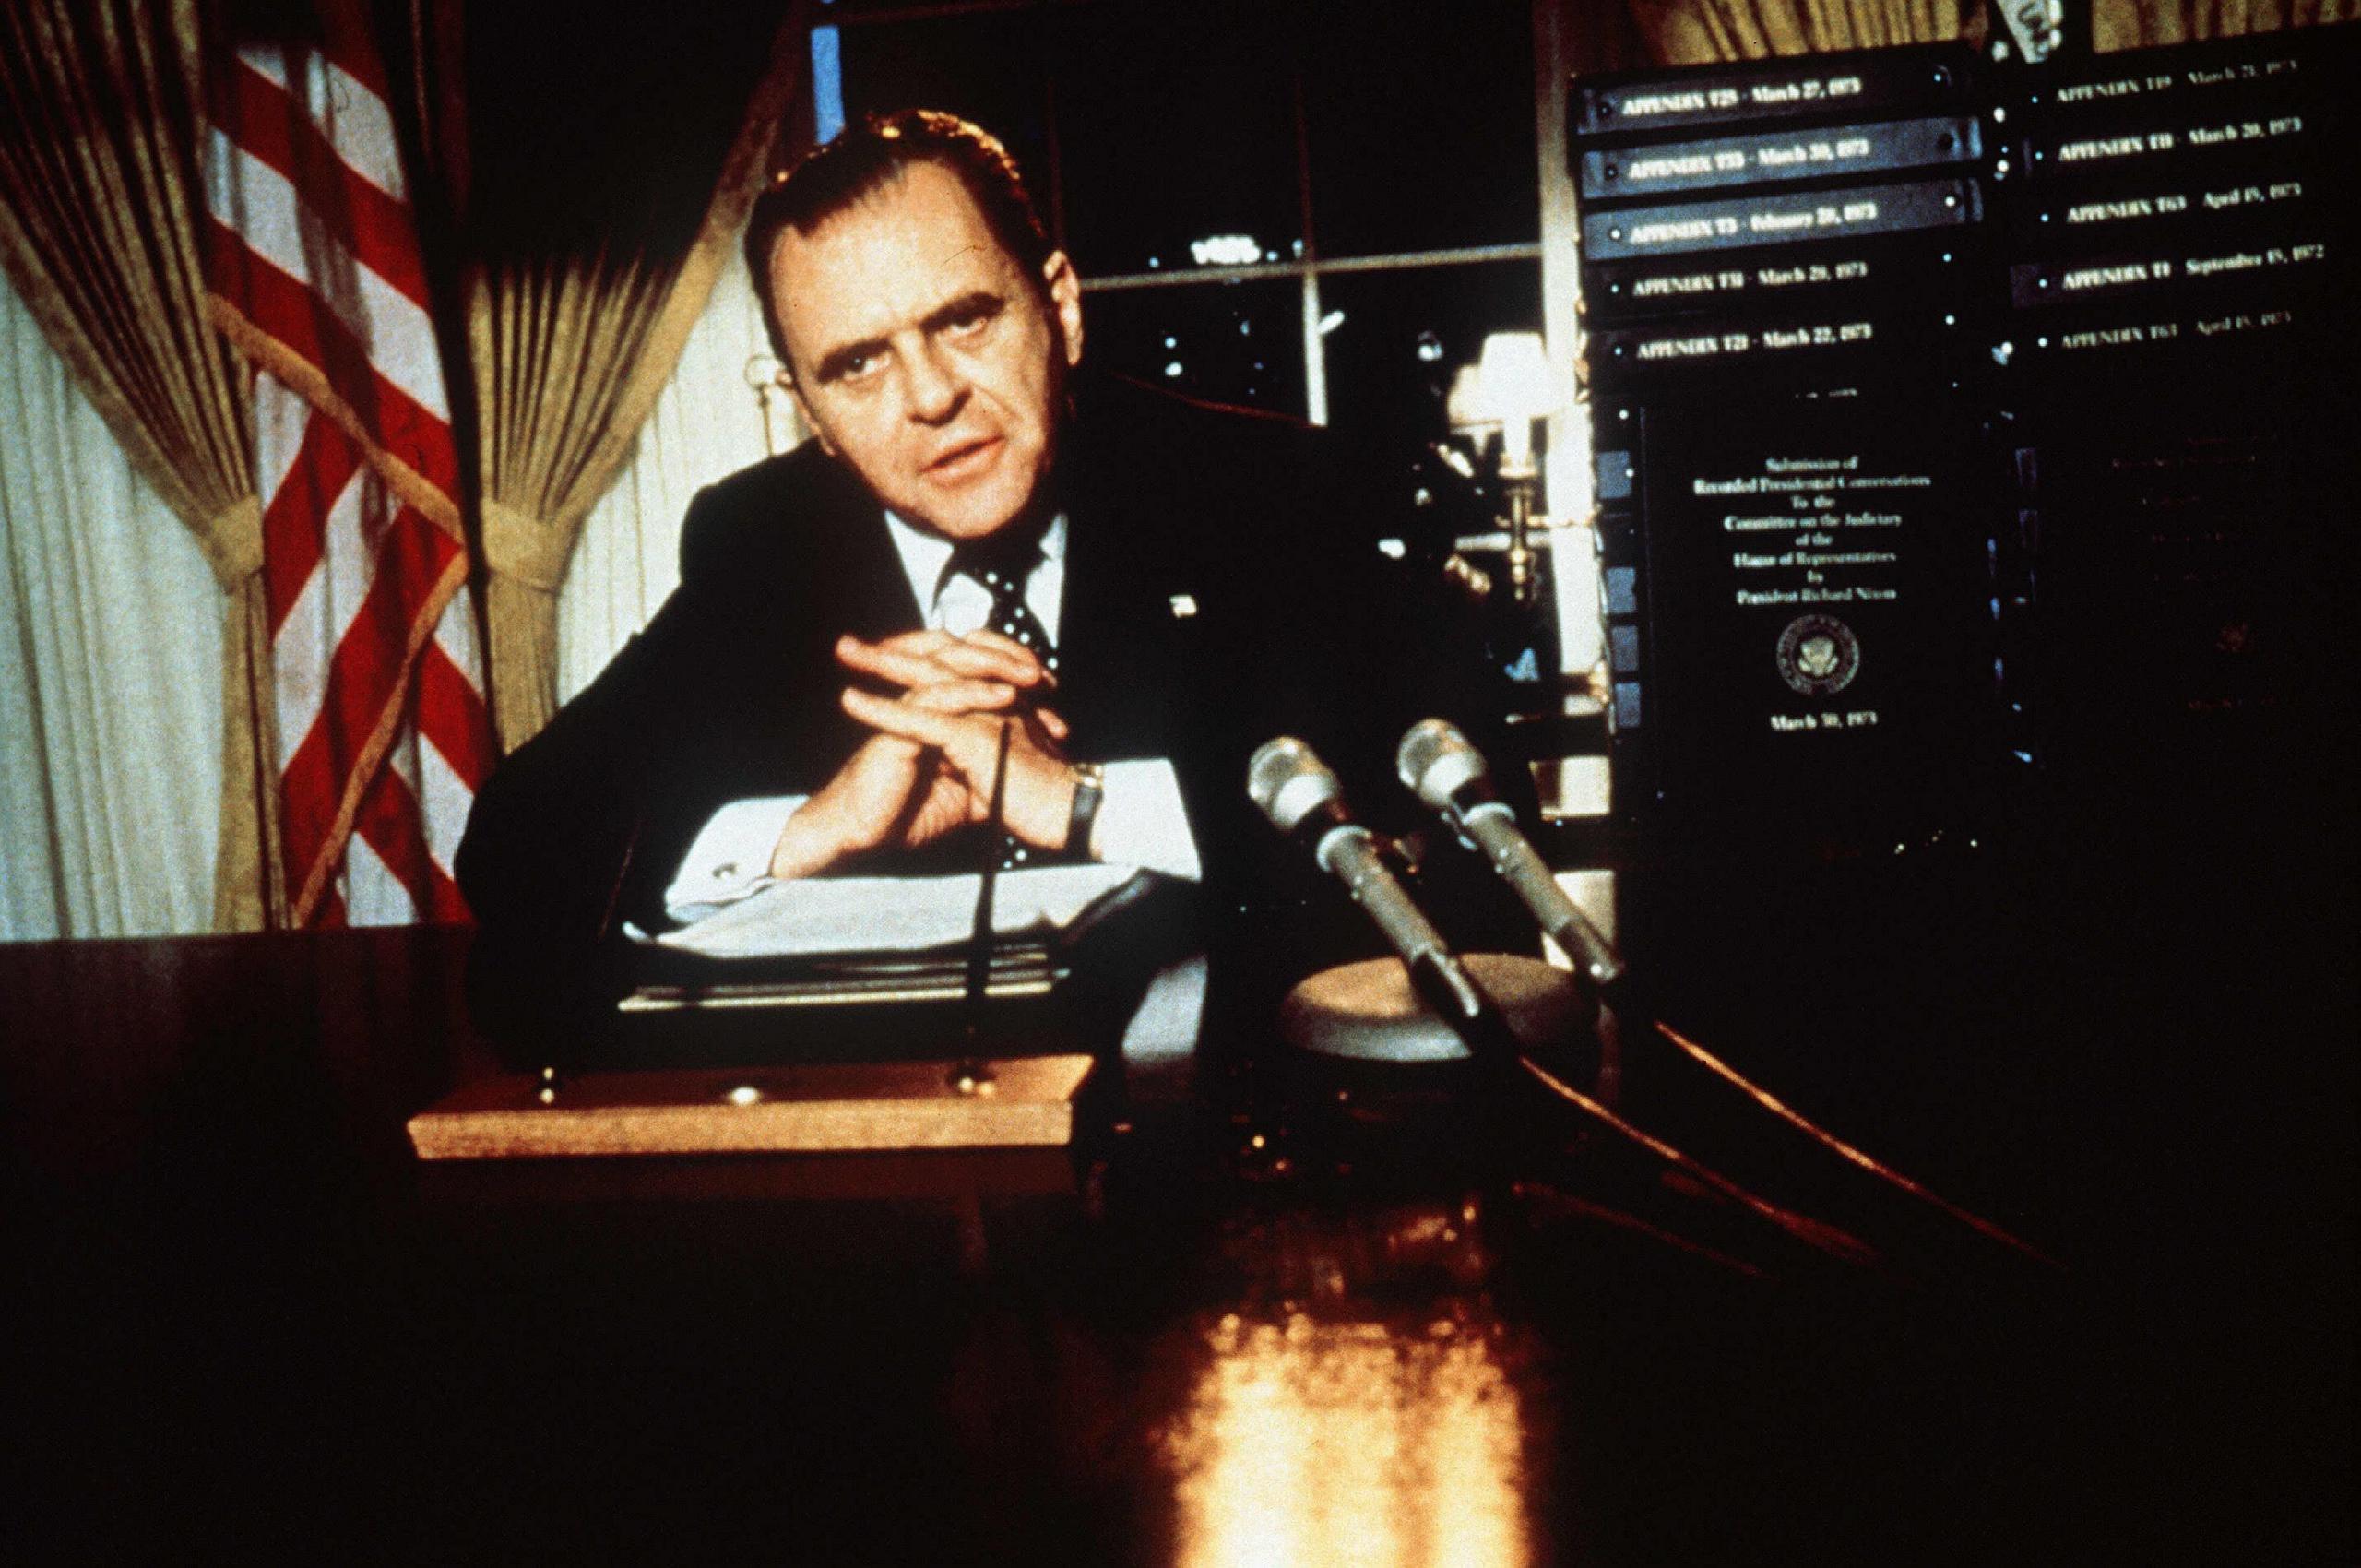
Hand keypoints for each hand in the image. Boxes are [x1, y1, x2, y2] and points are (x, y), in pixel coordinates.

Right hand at [768, 630, 1070, 878]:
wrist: (864, 835)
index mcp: (937, 712)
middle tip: (1049, 677)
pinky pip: (938, 699)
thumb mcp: (967, 795)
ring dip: (997, 668)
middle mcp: (922, 703)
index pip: (978, 677)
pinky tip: (1005, 696)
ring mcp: (908, 709)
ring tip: (1032, 677)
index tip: (1053, 696)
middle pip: (967, 660)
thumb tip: (1031, 778)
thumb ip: (991, 776)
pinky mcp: (896, 726)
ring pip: (953, 669)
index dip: (1015, 680)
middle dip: (1011, 661)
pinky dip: (973, 694)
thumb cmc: (907, 814)